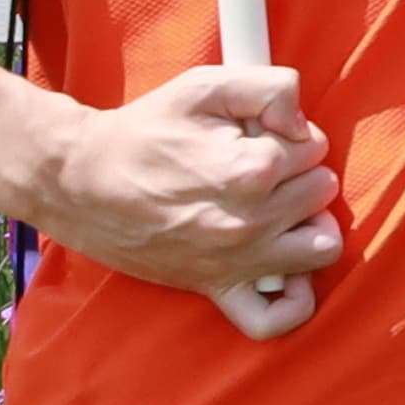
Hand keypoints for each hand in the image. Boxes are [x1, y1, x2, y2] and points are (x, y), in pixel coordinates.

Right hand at [14, 60, 338, 304]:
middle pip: (322, 191)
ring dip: (308, 225)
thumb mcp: (204, 86)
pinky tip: (285, 270)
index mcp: (252, 168)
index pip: (316, 146)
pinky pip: (272, 318)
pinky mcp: (217, 289)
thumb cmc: (144, 132)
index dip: (289, 134)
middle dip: (298, 172)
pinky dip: (291, 300)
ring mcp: (237, 261)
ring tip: (278, 208)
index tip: (256, 135)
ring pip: (322, 247)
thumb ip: (270, 88)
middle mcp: (251, 221)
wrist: (82, 182)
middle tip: (256, 166)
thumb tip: (302, 121)